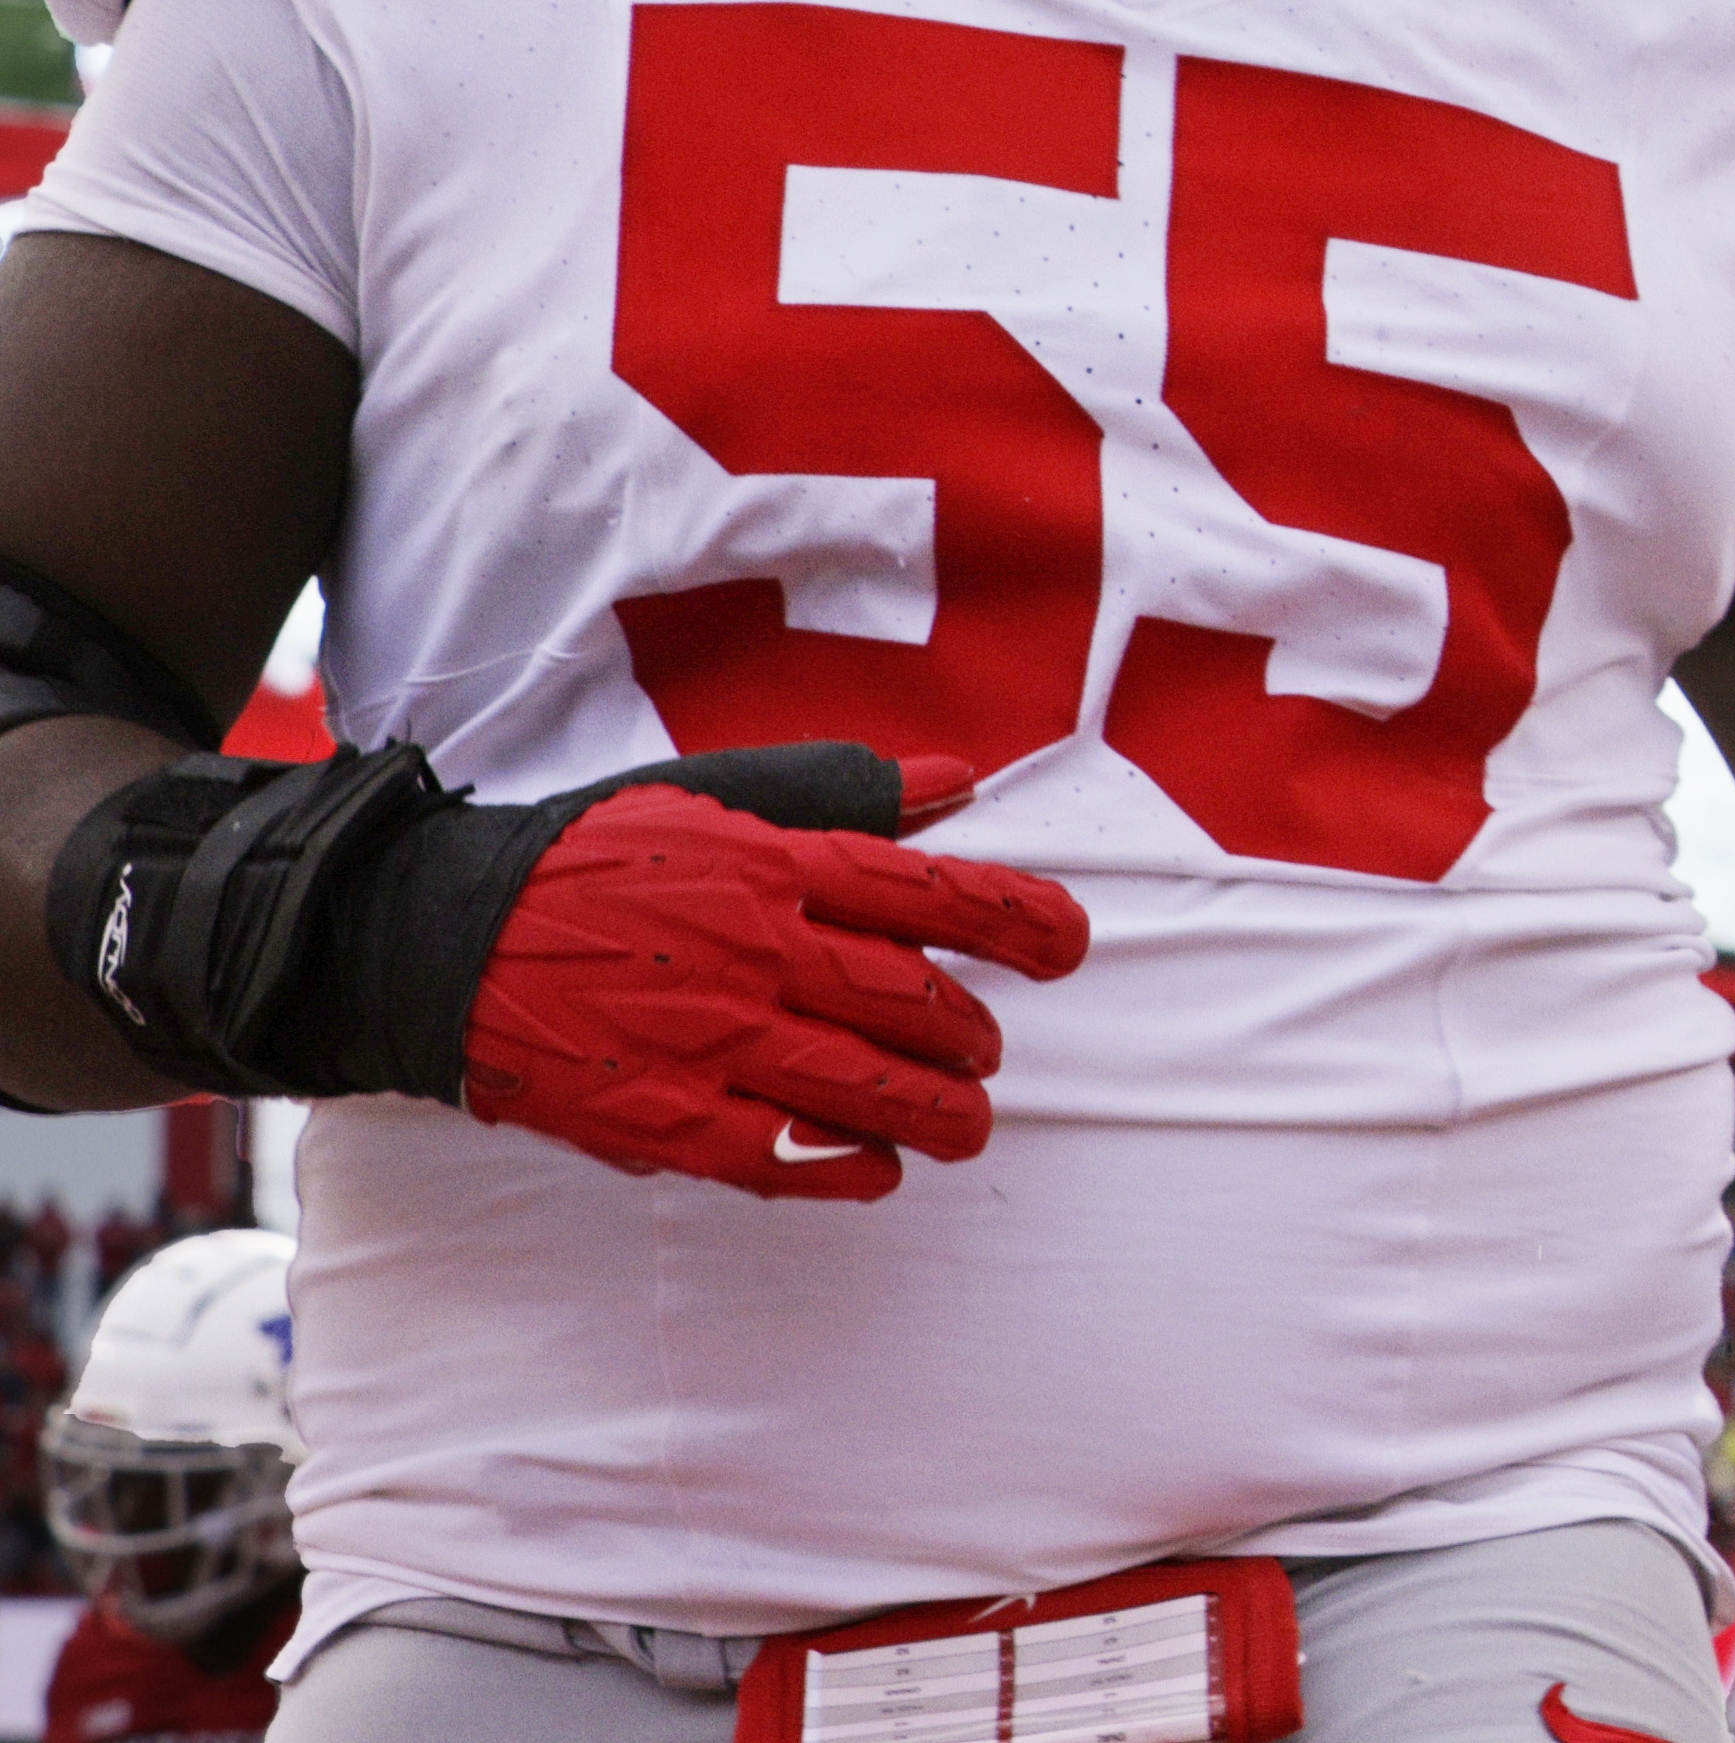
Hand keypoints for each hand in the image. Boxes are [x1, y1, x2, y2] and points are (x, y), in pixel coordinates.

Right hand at [449, 747, 1093, 1199]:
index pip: (929, 893)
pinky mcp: (656, 1115)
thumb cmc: (597, 861)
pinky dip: (840, 1166)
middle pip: (906, 1001)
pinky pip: (775, 1155)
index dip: (1017, 921)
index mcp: (773, 867)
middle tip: (990, 1051)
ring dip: (934, 1110)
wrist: (449, 937)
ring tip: (969, 1122)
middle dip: (972, 1034)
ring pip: (859, 1085)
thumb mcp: (720, 797)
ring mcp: (706, 1039)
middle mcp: (753, 951)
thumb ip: (840, 795)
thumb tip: (955, 781)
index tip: (1068, 945)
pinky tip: (875, 1169)